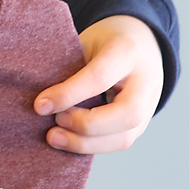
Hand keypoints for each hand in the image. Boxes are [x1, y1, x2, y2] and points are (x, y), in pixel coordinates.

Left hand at [34, 15, 164, 153]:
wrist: (141, 43)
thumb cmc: (106, 42)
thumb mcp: (88, 42)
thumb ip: (70, 68)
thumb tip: (43, 101)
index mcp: (127, 51)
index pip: (99, 77)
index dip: (68, 94)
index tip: (39, 105)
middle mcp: (145, 81)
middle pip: (126, 114)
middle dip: (85, 125)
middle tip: (54, 122)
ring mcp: (149, 106)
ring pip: (125, 137)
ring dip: (86, 144)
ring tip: (55, 137)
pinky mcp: (143, 124)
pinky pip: (119, 143)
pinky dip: (92, 146)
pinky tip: (70, 141)